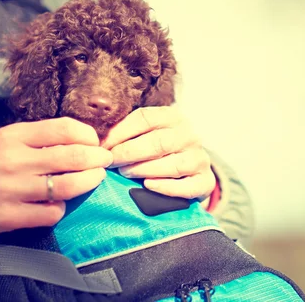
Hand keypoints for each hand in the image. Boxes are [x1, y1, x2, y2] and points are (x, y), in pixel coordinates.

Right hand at [0, 117, 111, 245]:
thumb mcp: (0, 139)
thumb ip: (35, 138)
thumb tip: (76, 139)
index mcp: (14, 136)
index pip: (65, 128)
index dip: (89, 135)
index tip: (95, 142)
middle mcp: (15, 160)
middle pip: (75, 157)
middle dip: (98, 159)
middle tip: (105, 161)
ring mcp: (14, 189)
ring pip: (69, 186)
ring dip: (89, 183)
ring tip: (94, 179)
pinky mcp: (11, 216)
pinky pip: (52, 213)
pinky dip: (61, 209)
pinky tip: (58, 204)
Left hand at [101, 107, 215, 200]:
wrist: (188, 174)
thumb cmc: (158, 153)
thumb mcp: (145, 135)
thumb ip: (127, 133)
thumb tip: (98, 140)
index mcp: (173, 117)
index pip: (144, 118)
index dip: (120, 132)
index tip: (102, 146)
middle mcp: (190, 135)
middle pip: (157, 142)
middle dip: (129, 152)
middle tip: (111, 162)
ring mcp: (200, 158)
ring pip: (172, 164)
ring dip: (144, 170)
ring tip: (124, 174)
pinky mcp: (205, 181)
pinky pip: (186, 186)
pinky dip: (165, 187)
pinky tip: (148, 186)